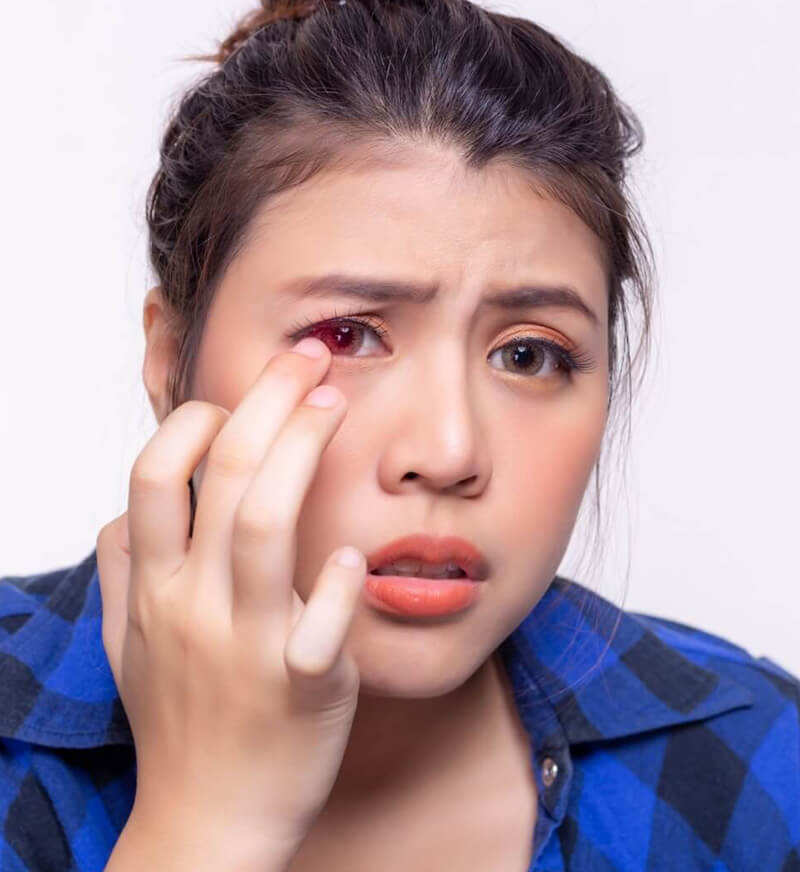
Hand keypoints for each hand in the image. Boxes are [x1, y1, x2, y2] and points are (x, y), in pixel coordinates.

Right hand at [96, 337, 365, 867]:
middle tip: (311, 359)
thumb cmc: (177, 724)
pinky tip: (356, 551)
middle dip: (269, 400)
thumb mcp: (129, 645)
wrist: (207, 826)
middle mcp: (195, 605)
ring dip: (304, 452)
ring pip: (266, 525)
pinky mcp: (304, 686)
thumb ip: (125, 571)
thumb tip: (126, 514)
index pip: (153, 474)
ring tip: (336, 407)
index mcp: (156, 588)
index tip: (237, 400)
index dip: (194, 420)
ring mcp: (248, 645)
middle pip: (223, 474)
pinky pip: (323, 621)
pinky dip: (342, 579)